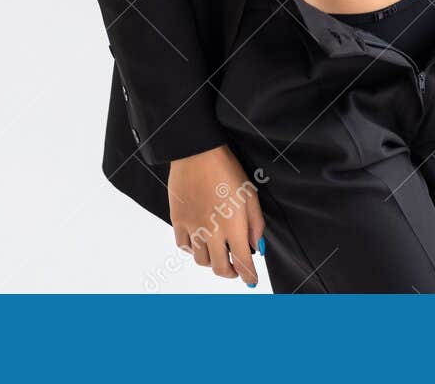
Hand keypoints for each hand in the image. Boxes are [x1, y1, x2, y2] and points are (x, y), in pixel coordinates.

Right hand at [168, 143, 266, 286]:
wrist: (198, 153)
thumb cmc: (228, 170)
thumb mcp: (250, 195)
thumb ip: (255, 225)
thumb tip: (256, 249)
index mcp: (234, 227)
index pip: (243, 263)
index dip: (249, 276)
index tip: (252, 281)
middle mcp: (212, 232)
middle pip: (220, 268)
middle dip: (231, 273)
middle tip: (236, 268)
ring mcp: (193, 228)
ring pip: (200, 261)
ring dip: (212, 261)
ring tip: (218, 251)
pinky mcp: (178, 220)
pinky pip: (183, 246)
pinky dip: (193, 249)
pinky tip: (200, 240)